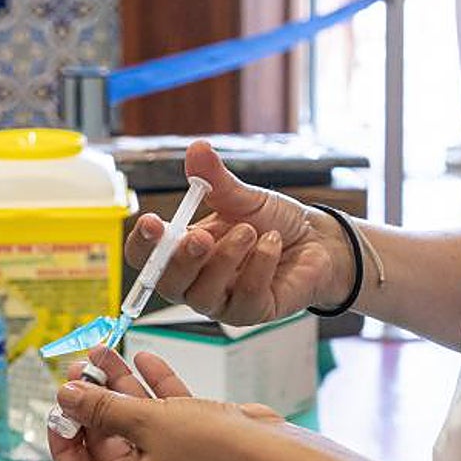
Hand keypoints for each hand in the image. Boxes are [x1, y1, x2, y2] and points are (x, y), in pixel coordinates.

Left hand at [48, 347, 284, 460]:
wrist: (272, 455)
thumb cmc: (212, 451)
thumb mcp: (145, 422)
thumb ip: (102, 408)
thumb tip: (66, 397)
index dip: (63, 444)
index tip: (62, 411)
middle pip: (104, 442)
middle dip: (91, 403)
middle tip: (80, 370)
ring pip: (134, 421)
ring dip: (118, 387)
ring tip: (103, 352)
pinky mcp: (194, 442)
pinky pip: (164, 414)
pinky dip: (153, 387)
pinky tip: (144, 357)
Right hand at [124, 141, 353, 324]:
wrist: (317, 240)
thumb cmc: (272, 222)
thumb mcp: (242, 197)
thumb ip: (215, 180)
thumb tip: (197, 149)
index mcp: (182, 251)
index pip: (144, 257)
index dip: (143, 244)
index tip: (153, 223)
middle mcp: (195, 281)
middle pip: (167, 284)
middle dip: (182, 259)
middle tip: (203, 236)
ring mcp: (222, 301)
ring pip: (204, 294)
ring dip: (226, 258)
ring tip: (250, 231)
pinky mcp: (250, 312)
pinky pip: (244, 296)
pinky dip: (259, 265)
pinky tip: (273, 244)